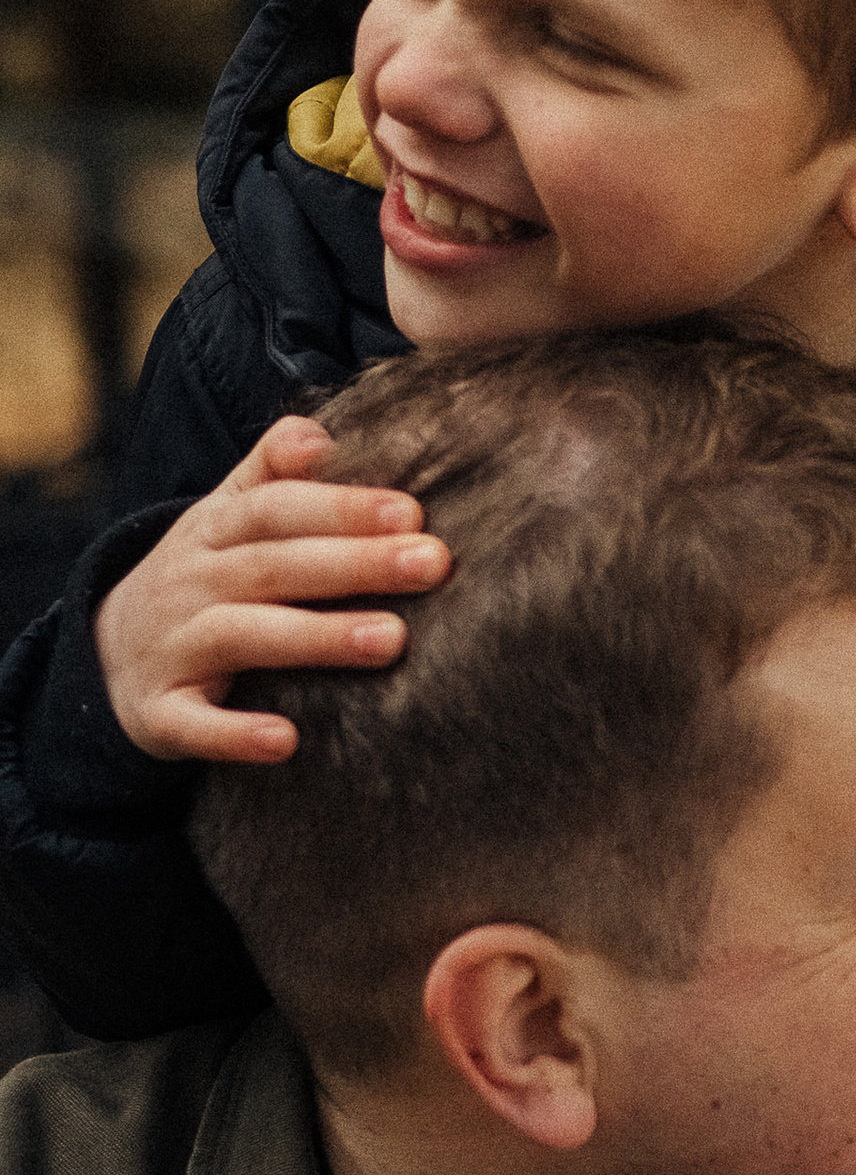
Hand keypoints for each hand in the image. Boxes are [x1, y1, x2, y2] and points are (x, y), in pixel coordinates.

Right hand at [95, 419, 449, 765]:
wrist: (105, 653)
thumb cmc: (201, 577)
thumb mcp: (223, 518)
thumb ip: (272, 473)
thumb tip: (320, 433)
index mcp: (213, 530)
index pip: (277, 508)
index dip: (340, 506)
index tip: (411, 511)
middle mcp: (189, 582)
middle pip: (273, 566)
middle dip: (354, 562)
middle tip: (432, 563)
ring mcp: (171, 647)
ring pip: (241, 636)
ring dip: (316, 638)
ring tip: (392, 640)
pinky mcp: (158, 713)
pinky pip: (192, 725)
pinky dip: (234, 734)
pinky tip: (287, 741)